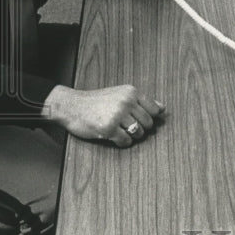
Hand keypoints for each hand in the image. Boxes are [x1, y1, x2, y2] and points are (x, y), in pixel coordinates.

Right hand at [42, 84, 163, 146]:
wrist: (71, 106)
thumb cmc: (96, 101)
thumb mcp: (120, 94)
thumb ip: (142, 101)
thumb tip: (163, 108)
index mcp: (131, 92)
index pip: (155, 110)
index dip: (149, 118)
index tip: (138, 119)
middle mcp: (126, 101)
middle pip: (148, 123)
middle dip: (140, 128)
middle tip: (126, 126)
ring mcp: (117, 115)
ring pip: (139, 133)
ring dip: (131, 136)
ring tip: (120, 131)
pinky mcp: (108, 129)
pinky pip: (126, 141)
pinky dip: (122, 143)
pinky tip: (114, 137)